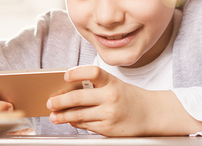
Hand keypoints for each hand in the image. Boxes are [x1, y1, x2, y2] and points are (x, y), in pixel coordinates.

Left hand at [47, 65, 201, 136]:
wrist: (151, 114)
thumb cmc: (129, 97)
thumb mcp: (116, 85)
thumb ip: (96, 87)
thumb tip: (68, 92)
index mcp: (113, 82)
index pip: (93, 73)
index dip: (77, 72)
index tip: (65, 75)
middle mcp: (111, 97)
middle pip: (78, 97)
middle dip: (60, 101)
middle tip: (50, 102)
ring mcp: (109, 114)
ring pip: (78, 115)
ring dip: (63, 116)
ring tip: (53, 115)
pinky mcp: (108, 129)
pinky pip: (86, 126)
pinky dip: (75, 123)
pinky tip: (70, 121)